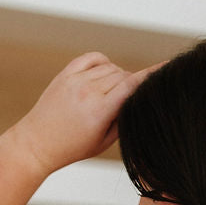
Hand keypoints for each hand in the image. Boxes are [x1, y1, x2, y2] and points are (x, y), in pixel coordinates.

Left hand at [11, 52, 164, 175]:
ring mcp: (75, 80)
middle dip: (130, 85)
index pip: (133, 85)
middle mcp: (88, 92)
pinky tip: (102, 75)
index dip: (153, 74)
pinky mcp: (66, 74)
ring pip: (110, 67)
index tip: (168, 65)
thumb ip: (124, 117)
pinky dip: (103, 62)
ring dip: (117, 76)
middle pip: (123, 75)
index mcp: (100, 111)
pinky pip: (93, 57)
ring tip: (109, 95)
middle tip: (123, 103)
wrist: (37, 143)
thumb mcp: (105, 140)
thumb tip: (139, 97)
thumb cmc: (73, 147)